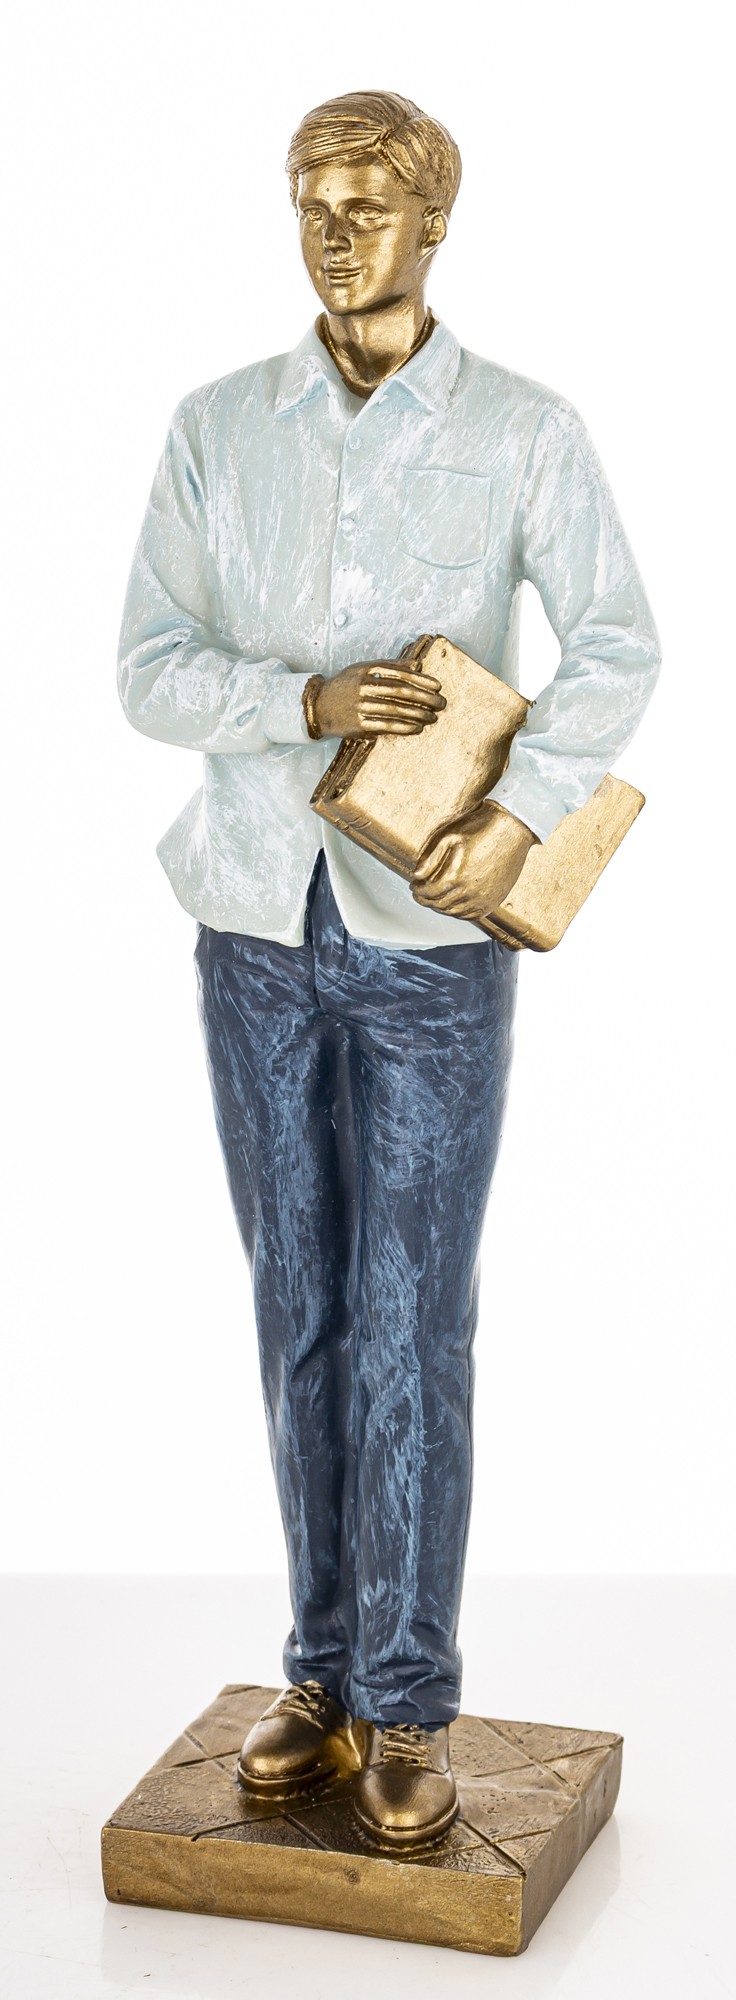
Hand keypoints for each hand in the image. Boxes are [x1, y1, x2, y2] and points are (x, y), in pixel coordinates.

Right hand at [313, 660, 445, 737]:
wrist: (319, 706)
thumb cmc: (345, 686)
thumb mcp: (363, 669)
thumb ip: (389, 666)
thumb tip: (416, 665)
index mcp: (366, 670)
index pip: (400, 673)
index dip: (421, 680)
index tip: (437, 686)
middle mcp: (363, 687)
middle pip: (401, 692)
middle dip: (425, 698)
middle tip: (441, 703)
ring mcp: (360, 707)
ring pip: (396, 710)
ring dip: (418, 714)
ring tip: (433, 717)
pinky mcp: (358, 725)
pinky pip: (386, 727)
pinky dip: (404, 728)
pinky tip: (417, 728)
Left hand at [411, 802, 537, 918]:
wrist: (512, 828)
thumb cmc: (481, 828)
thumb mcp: (449, 838)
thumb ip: (431, 859)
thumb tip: (417, 875)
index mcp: (456, 877)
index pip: (429, 893)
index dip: (418, 891)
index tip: (414, 886)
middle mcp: (470, 892)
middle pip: (440, 905)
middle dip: (426, 900)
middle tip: (419, 894)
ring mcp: (484, 899)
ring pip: (454, 912)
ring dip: (440, 907)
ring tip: (434, 899)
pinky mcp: (495, 900)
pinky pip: (472, 915)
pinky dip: (458, 913)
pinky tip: (453, 905)